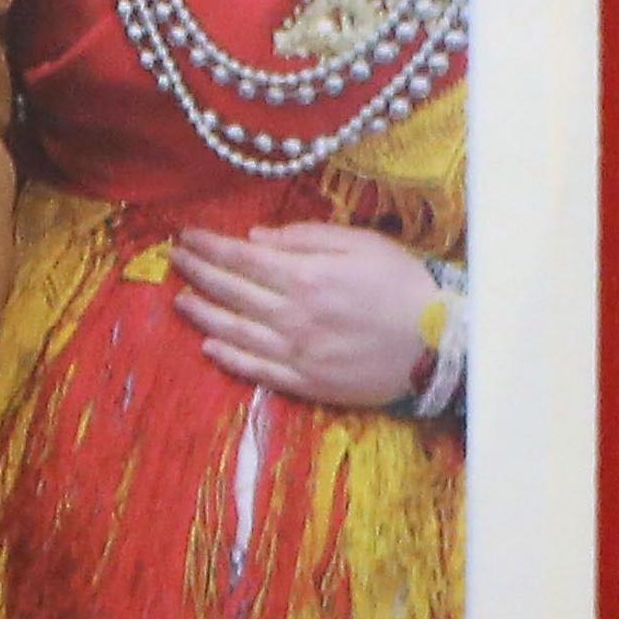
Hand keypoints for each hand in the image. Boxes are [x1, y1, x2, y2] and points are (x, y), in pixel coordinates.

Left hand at [174, 223, 443, 410]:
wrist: (443, 345)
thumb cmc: (404, 286)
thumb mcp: (361, 245)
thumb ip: (305, 239)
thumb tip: (255, 239)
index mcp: (306, 278)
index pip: (241, 259)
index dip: (209, 246)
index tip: (186, 236)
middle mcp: (293, 316)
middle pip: (231, 292)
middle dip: (197, 272)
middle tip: (175, 259)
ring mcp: (298, 353)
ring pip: (235, 330)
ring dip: (202, 313)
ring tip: (181, 299)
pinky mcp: (308, 382)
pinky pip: (258, 369)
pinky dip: (230, 357)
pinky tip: (210, 345)